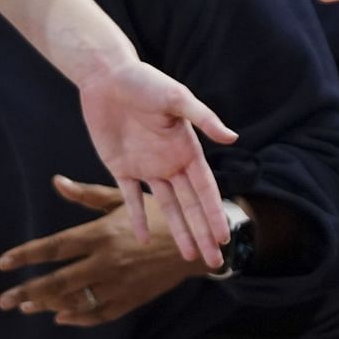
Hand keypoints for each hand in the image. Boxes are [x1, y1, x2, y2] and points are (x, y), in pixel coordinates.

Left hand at [0, 177, 204, 325]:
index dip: (27, 256)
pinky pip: (99, 314)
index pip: (55, 247)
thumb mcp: (123, 198)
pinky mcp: (131, 300)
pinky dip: (78, 318)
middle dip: (27, 291)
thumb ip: (87, 195)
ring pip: (75, 300)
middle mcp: (107, 262)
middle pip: (59, 281)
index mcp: (101, 234)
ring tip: (25, 306)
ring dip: (47, 305)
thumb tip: (57, 182)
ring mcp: (118, 284)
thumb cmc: (156, 214)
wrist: (195, 244)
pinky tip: (60, 316)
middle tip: (3, 300)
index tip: (3, 263)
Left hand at [77, 62, 235, 265]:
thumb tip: (233, 139)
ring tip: (187, 257)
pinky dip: (136, 217)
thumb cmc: (144, 81)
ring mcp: (146, 167)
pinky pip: (129, 198)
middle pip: (190, 205)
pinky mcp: (121, 166)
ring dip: (177, 231)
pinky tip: (141, 238)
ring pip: (165, 207)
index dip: (214, 214)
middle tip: (214, 263)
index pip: (205, 189)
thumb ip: (203, 119)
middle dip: (202, 233)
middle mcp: (170, 162)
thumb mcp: (176, 98)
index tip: (224, 238)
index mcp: (186, 149)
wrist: (106, 75)